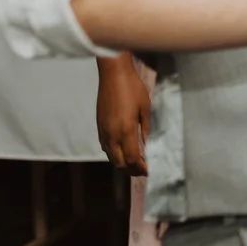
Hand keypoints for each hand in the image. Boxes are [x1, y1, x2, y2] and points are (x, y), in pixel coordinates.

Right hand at [95, 53, 149, 173]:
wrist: (113, 74)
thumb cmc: (133, 88)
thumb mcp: (145, 108)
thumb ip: (145, 129)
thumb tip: (146, 145)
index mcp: (126, 131)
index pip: (131, 159)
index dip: (139, 168)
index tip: (147, 171)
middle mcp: (112, 134)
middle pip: (119, 163)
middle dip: (130, 170)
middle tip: (141, 171)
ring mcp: (103, 130)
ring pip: (110, 156)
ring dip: (121, 163)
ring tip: (133, 163)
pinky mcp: (99, 125)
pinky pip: (104, 146)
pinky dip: (113, 153)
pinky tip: (121, 150)